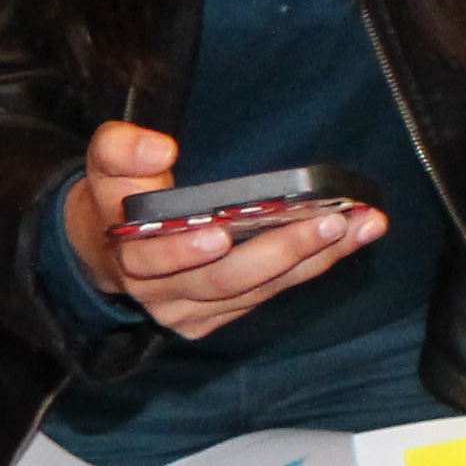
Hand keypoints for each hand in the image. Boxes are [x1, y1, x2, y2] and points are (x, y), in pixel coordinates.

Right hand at [63, 121, 377, 342]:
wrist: (107, 245)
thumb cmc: (116, 197)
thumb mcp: (104, 162)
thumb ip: (122, 150)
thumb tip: (161, 149)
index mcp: (129, 254)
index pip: (155, 258)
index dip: (184, 250)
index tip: (218, 234)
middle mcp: (162, 293)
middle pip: (225, 278)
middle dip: (281, 250)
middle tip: (328, 221)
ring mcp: (192, 310)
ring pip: (259, 289)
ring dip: (315, 258)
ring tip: (360, 225)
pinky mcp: (217, 316)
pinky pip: (270, 293)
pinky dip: (313, 266)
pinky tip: (349, 239)